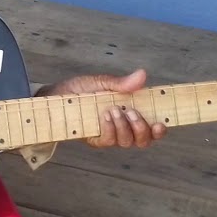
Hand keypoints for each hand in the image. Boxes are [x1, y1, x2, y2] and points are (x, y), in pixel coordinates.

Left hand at [36, 69, 166, 148]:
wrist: (55, 96)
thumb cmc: (79, 89)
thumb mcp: (101, 82)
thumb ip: (121, 83)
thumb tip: (142, 74)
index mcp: (130, 112)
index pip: (152, 127)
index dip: (159, 130)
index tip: (161, 123)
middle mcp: (123, 127)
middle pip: (143, 141)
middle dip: (141, 129)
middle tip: (131, 111)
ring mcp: (109, 134)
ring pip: (126, 142)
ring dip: (124, 127)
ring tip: (113, 110)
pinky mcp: (95, 139)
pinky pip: (107, 141)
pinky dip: (109, 130)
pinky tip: (104, 116)